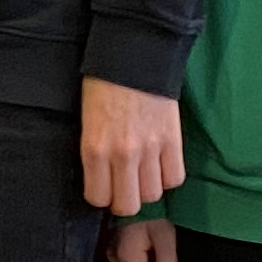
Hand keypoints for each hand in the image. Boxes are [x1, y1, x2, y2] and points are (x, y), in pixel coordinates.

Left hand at [77, 79, 184, 217]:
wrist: (134, 56)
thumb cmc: (104, 84)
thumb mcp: (86, 121)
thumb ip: (93, 152)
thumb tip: (100, 177)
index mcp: (94, 148)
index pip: (98, 198)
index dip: (101, 196)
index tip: (103, 187)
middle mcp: (122, 154)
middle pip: (128, 205)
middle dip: (124, 200)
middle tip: (123, 187)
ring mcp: (150, 148)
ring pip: (153, 195)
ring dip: (147, 188)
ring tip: (143, 173)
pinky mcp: (173, 140)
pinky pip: (175, 178)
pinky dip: (168, 176)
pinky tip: (160, 165)